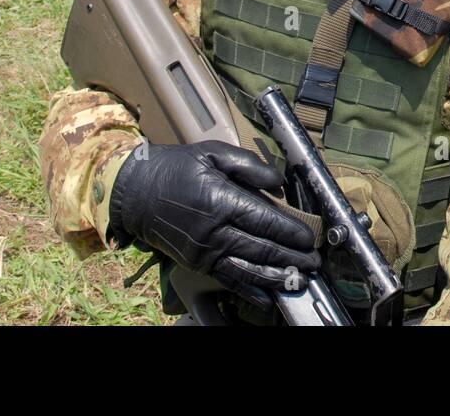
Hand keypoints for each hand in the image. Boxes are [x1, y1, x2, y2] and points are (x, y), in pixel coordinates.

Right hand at [109, 141, 319, 291]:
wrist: (135, 192)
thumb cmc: (176, 168)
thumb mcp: (212, 153)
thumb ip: (248, 165)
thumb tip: (278, 181)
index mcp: (221, 200)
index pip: (265, 220)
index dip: (291, 232)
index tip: (310, 237)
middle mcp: (215, 231)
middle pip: (262, 249)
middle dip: (292, 258)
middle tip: (315, 263)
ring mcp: (205, 251)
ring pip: (249, 269)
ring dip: (277, 277)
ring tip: (301, 280)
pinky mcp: (198, 263)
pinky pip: (228, 280)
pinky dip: (250, 291)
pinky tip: (267, 297)